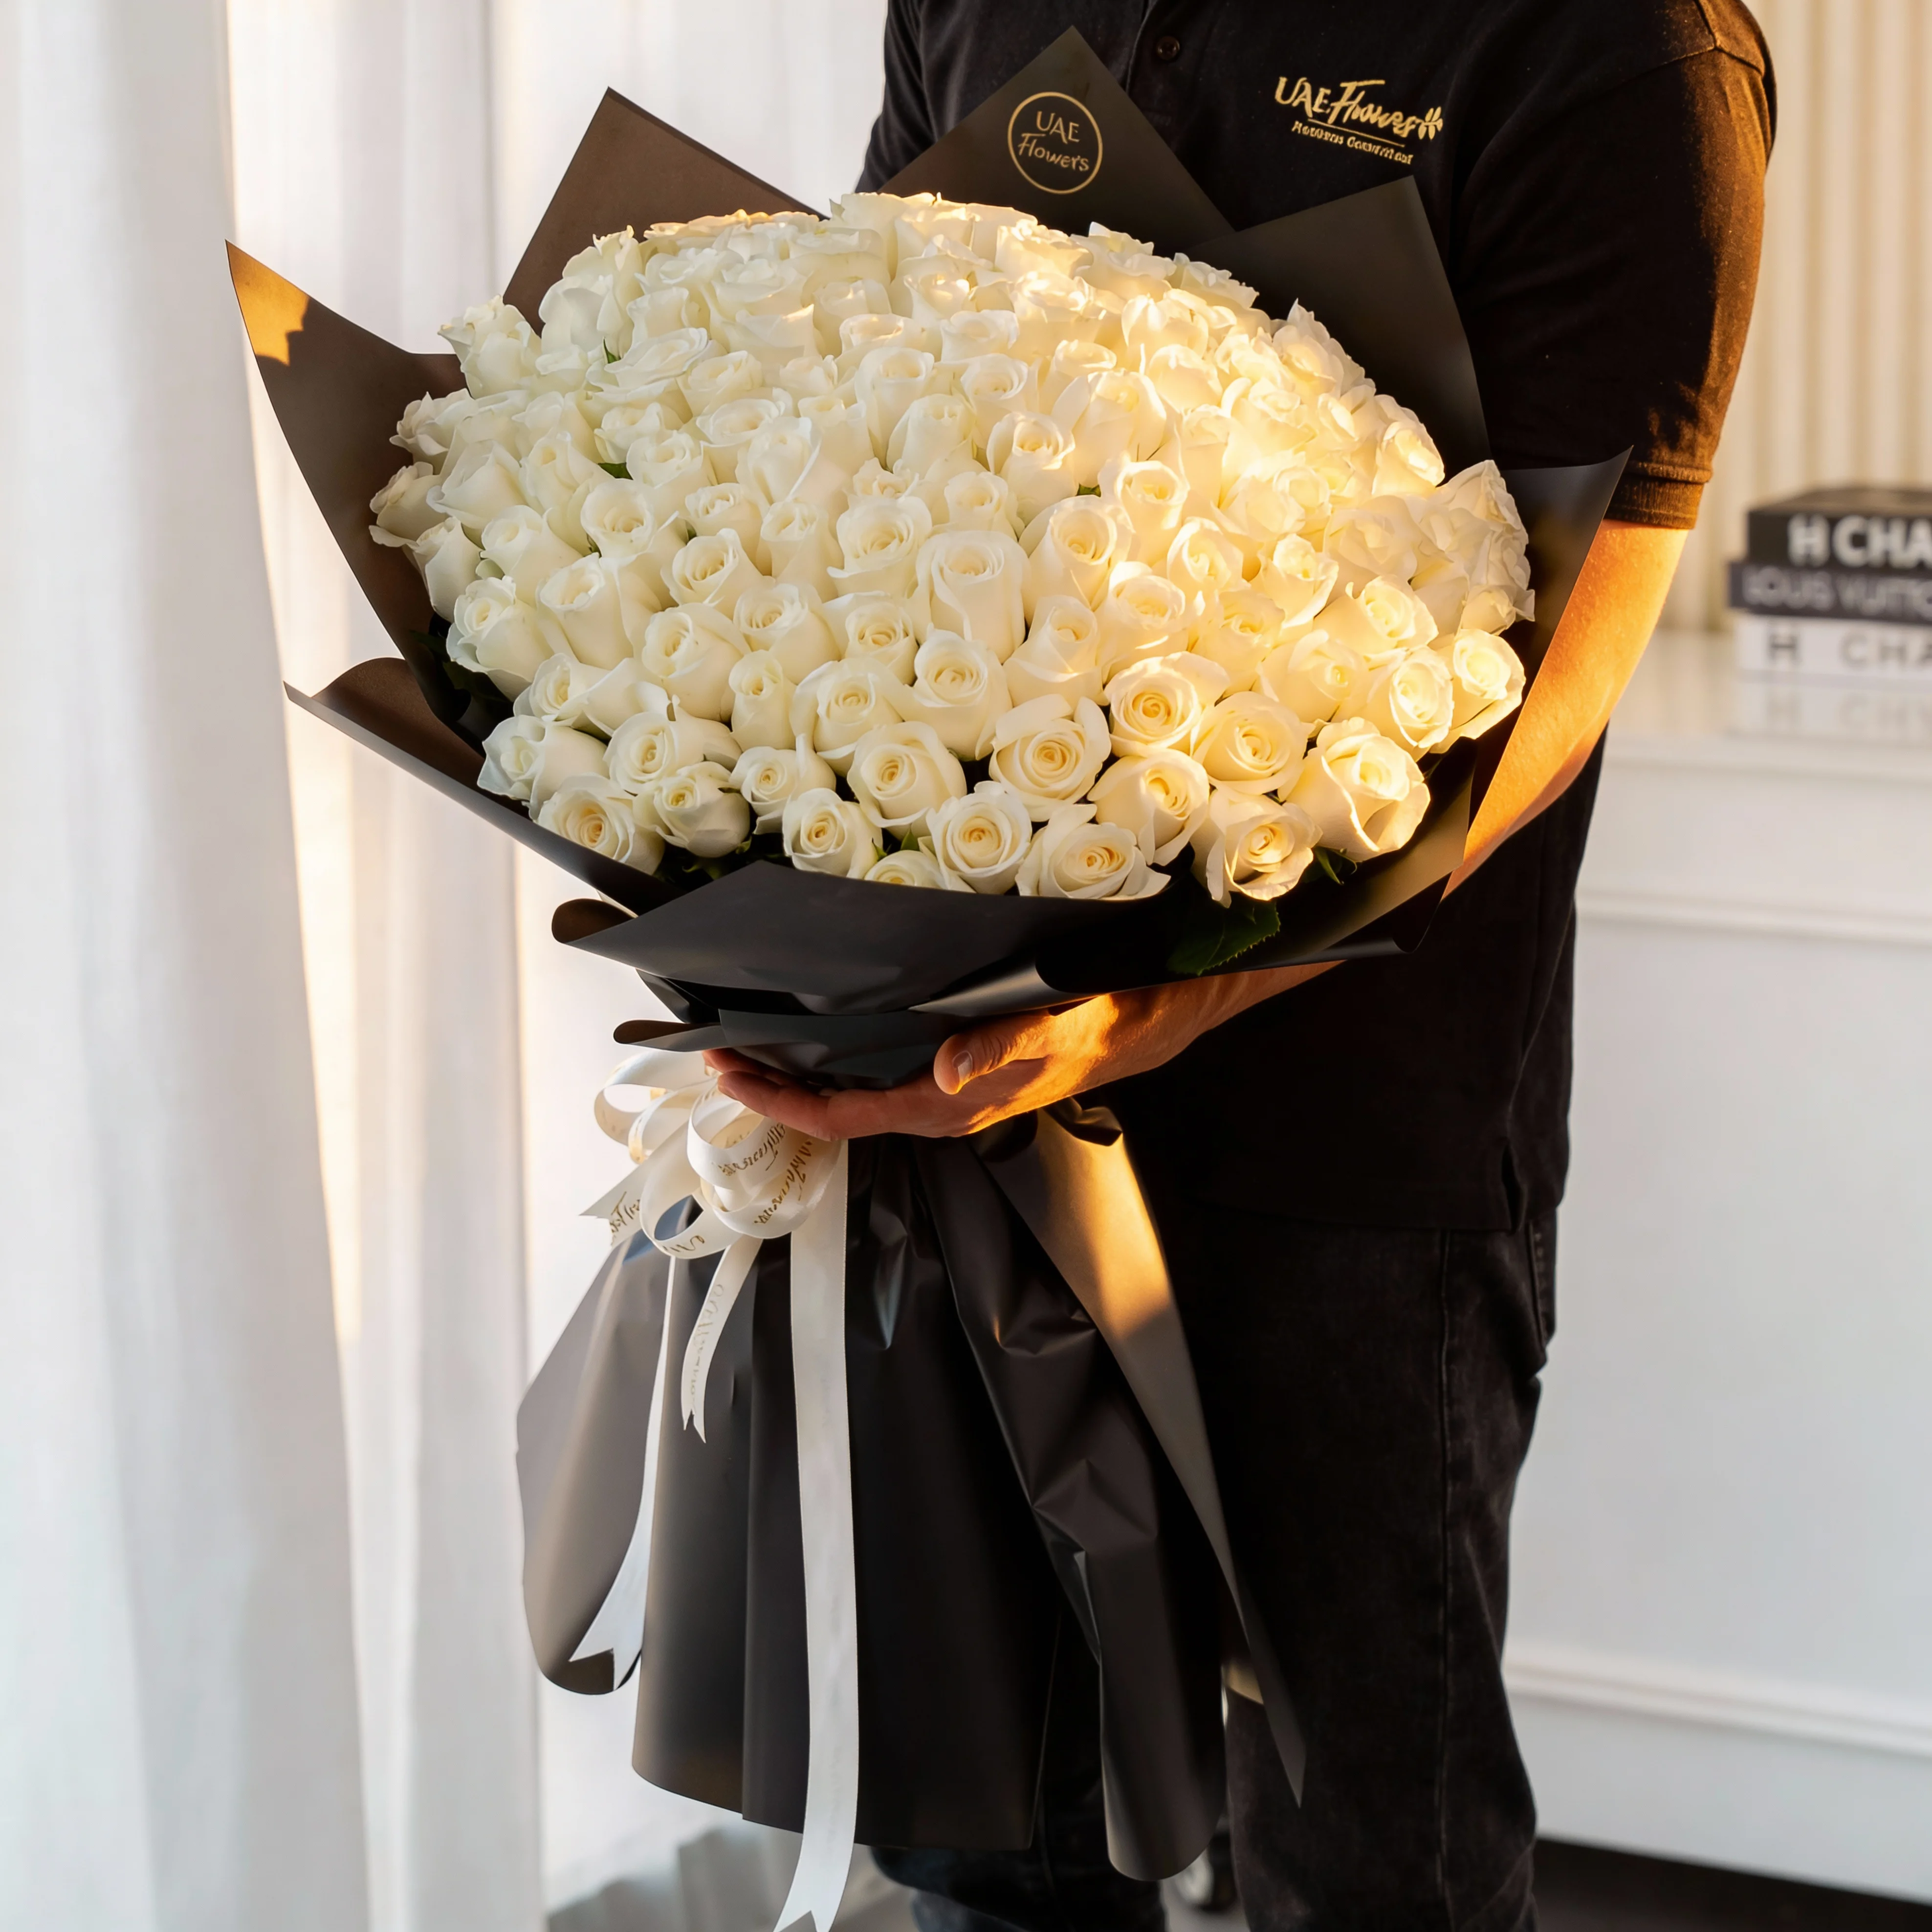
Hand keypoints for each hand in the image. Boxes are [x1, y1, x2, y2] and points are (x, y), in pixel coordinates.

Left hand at [706, 963, 1326, 1138]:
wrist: (1165, 1013)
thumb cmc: (1116, 1018)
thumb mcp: (1066, 1026)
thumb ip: (1006, 1049)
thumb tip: (944, 1073)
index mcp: (957, 1103)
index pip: (849, 1118)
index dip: (783, 1103)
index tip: (729, 1075)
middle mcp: (949, 1103)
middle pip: (842, 1112)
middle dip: (778, 1092)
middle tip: (717, 1057)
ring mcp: (958, 1089)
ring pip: (863, 1095)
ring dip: (807, 1077)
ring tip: (755, 1048)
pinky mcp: (970, 1067)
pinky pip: (890, 1075)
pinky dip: (846, 1060)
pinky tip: (830, 1035)